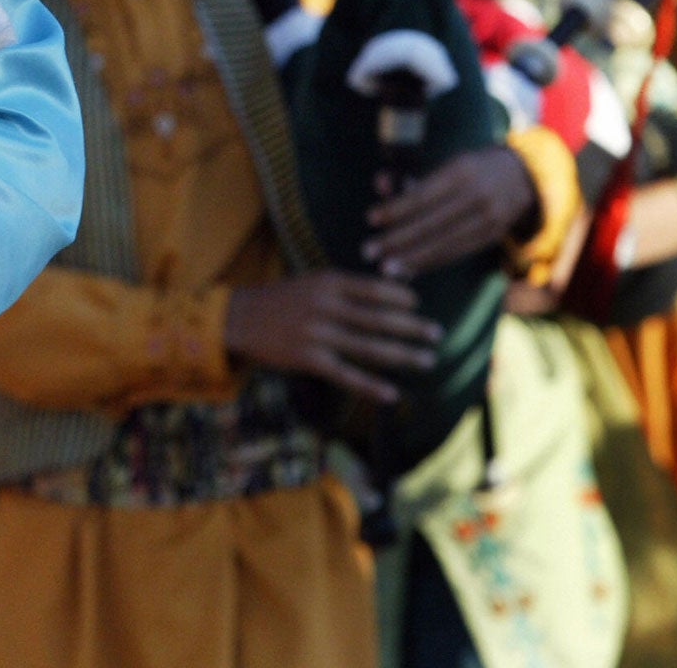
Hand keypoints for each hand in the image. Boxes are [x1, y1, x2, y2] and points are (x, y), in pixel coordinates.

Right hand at [224, 270, 438, 402]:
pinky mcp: (308, 359)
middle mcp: (325, 306)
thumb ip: (344, 287)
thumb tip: (386, 291)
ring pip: (370, 348)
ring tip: (427, 360)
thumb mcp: (310, 282)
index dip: (401, 297)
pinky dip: (371, 386)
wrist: (238, 318)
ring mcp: (317, 334)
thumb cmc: (280, 299)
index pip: (375, 289)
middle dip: (412, 327)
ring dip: (403, 355)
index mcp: (327, 282)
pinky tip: (392, 394)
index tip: (419, 305)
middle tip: (438, 333)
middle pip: (379, 319)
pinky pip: (347, 375)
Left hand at [366, 146, 536, 277]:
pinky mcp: (493, 236)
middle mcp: (478, 196)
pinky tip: (410, 269)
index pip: (423, 195)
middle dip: (397, 240)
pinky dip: (431, 263)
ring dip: (412, 259)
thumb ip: (411, 176)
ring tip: (385, 269)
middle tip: (368, 251)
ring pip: (445, 243)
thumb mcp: (445, 164)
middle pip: (432, 223)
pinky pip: (457, 253)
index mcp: (462, 171)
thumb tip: (380, 184)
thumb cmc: (469, 168)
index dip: (396, 209)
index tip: (369, 219)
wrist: (523, 176)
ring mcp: (489, 219)